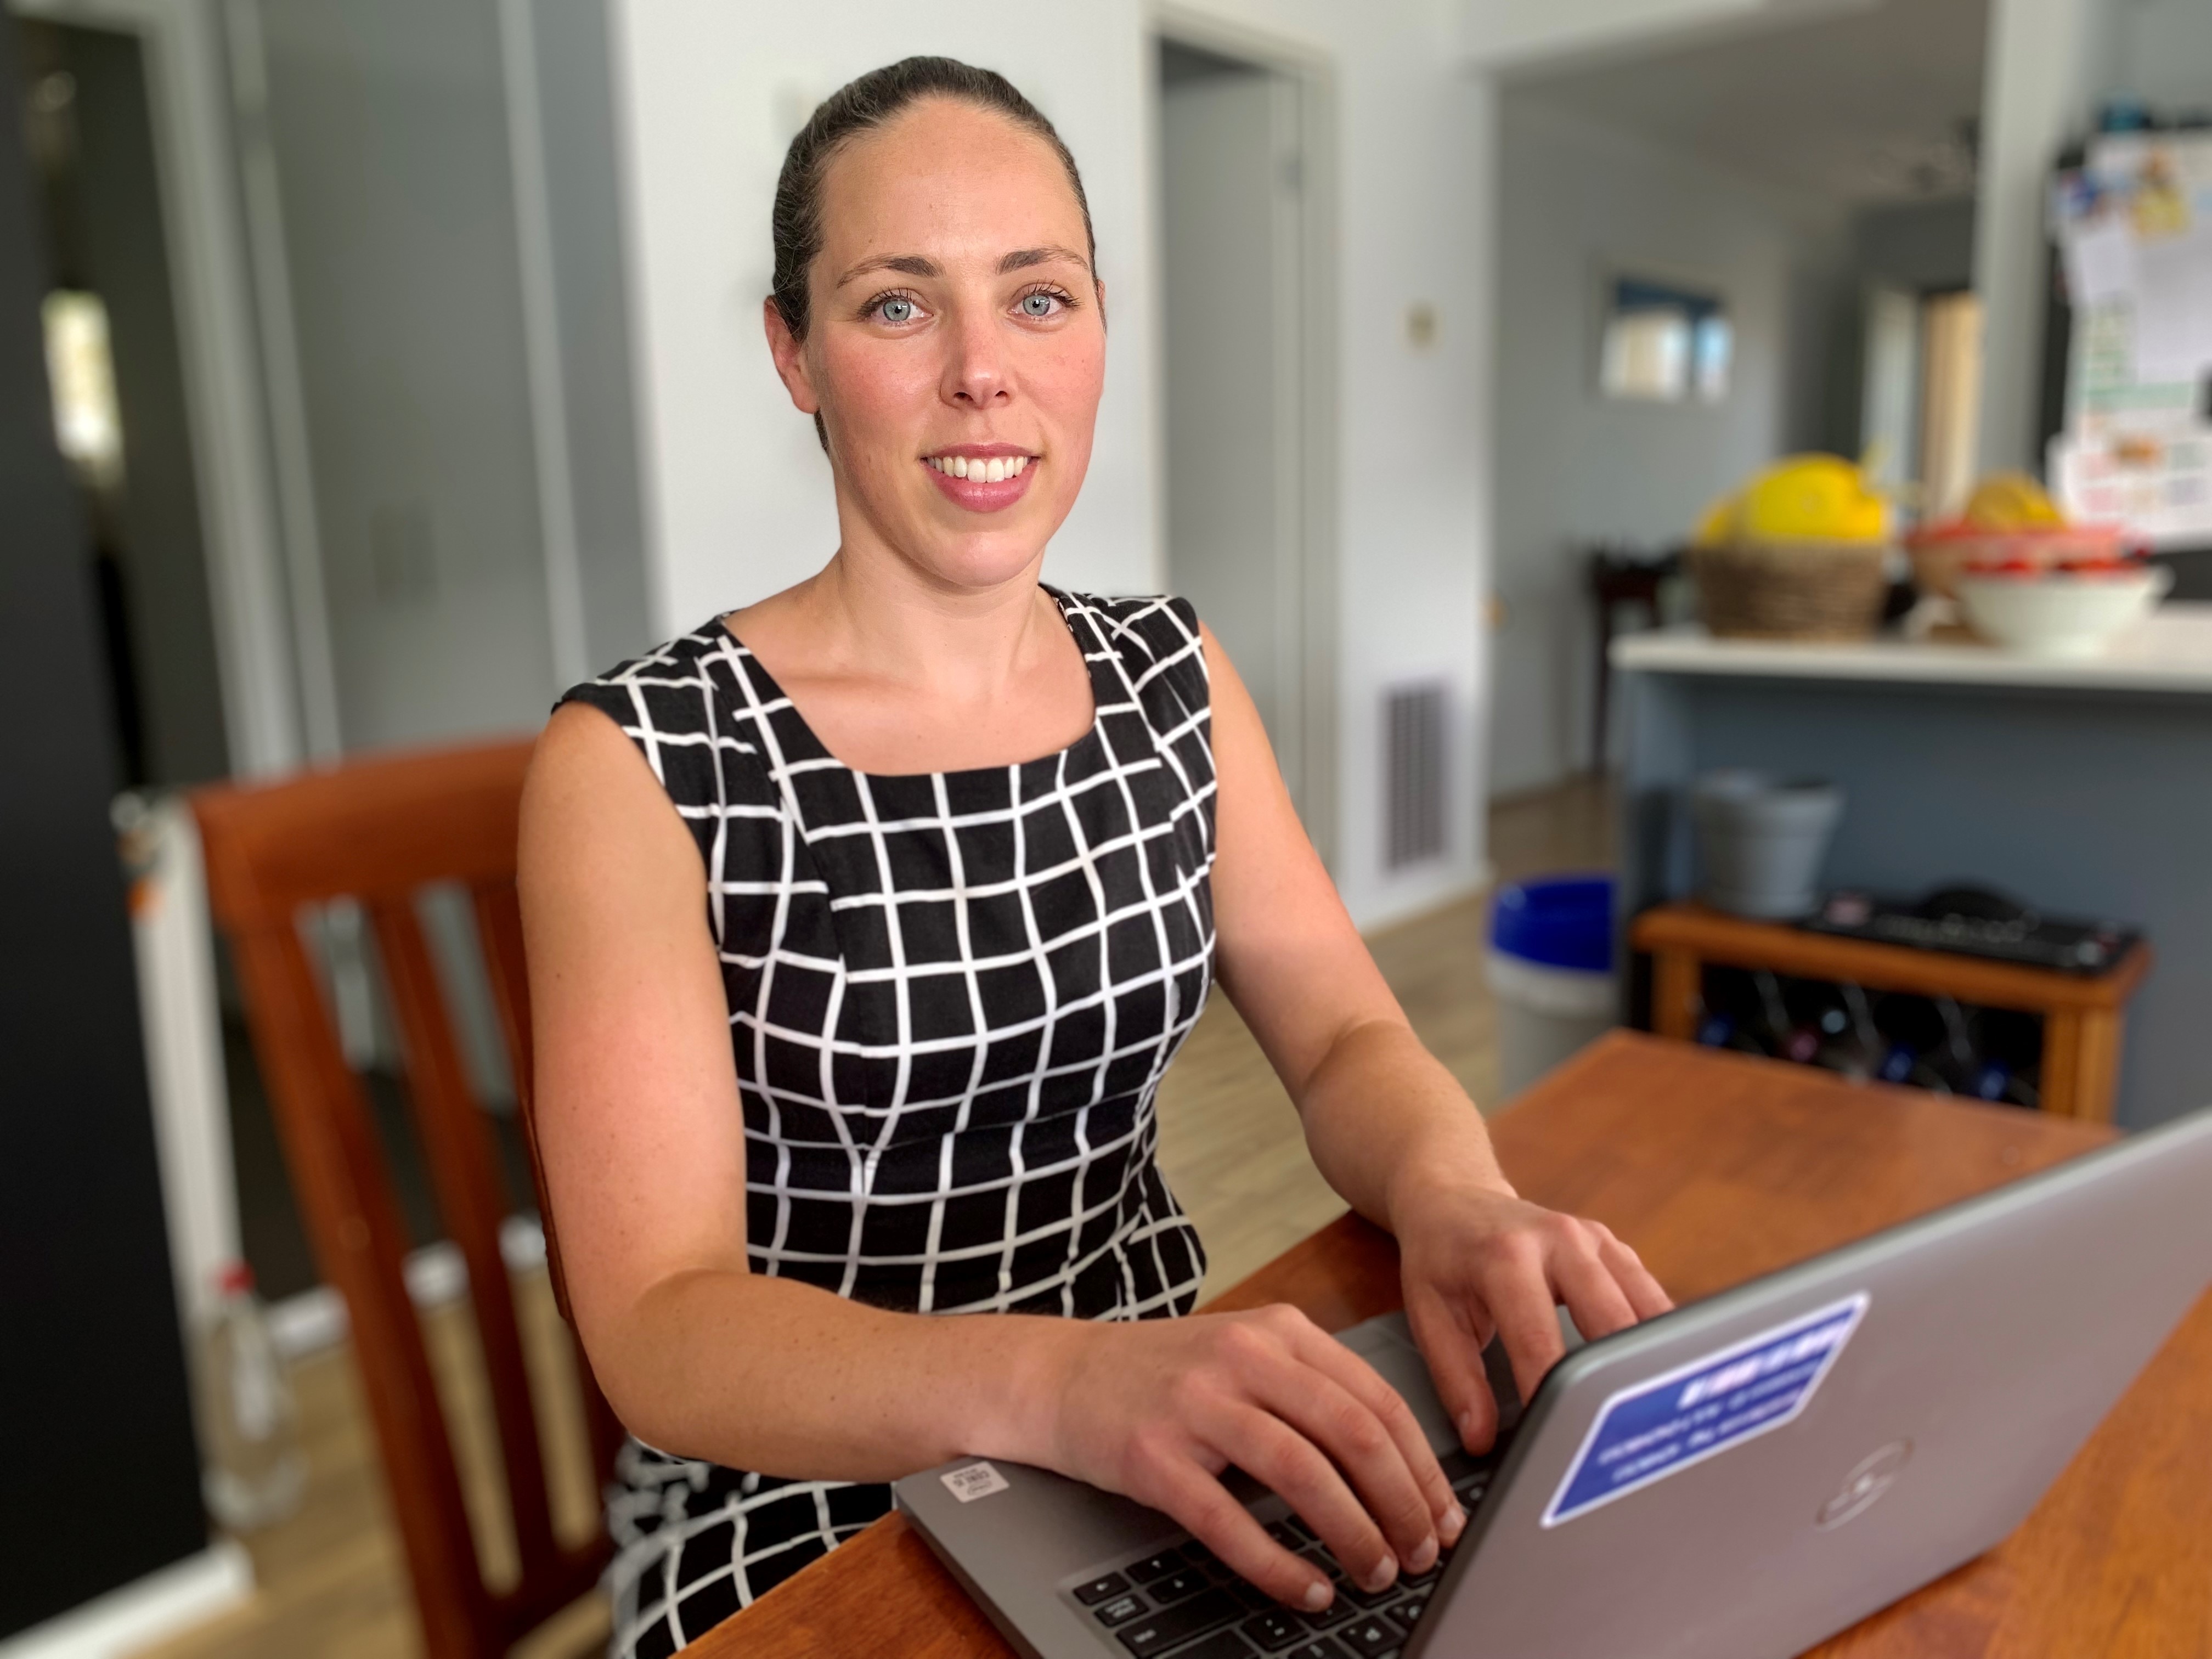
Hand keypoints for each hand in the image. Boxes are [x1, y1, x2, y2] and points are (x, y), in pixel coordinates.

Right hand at [1037, 1306, 1466, 1608]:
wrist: (1063, 1374)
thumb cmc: (1167, 1374)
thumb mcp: (1249, 1355)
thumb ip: (1315, 1392)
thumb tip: (1401, 1470)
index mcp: (1280, 1330)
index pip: (1377, 1400)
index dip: (1423, 1467)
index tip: (1445, 1517)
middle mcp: (1243, 1357)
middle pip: (1352, 1434)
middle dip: (1402, 1505)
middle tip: (1421, 1555)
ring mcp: (1196, 1404)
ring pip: (1302, 1473)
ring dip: (1353, 1534)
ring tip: (1374, 1574)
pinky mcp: (1154, 1455)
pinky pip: (1229, 1520)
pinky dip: (1278, 1564)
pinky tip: (1306, 1589)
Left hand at [1394, 1176, 1671, 1452]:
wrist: (1455, 1197)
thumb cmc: (1440, 1259)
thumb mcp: (1430, 1315)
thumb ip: (1456, 1378)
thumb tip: (1482, 1439)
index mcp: (1505, 1257)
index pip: (1540, 1341)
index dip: (1556, 1397)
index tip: (1566, 1444)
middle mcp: (1558, 1240)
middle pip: (1610, 1322)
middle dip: (1619, 1383)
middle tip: (1625, 1440)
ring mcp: (1593, 1239)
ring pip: (1644, 1310)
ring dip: (1652, 1363)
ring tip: (1655, 1418)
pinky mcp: (1614, 1248)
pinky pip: (1651, 1298)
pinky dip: (1659, 1338)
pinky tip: (1659, 1377)